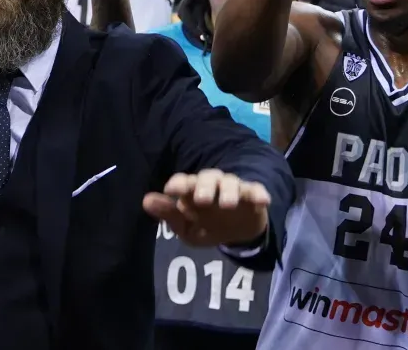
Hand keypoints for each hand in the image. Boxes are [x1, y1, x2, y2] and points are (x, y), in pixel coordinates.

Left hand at [143, 169, 270, 246]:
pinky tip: (261, 200)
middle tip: (202, 200)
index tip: (171, 190)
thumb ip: (169, 214)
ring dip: (229, 191)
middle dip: (204, 186)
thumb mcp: (186, 226)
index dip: (178, 183)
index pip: (184, 181)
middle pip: (208, 177)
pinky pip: (256, 191)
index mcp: (192, 190)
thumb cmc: (206, 224)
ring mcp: (233, 189)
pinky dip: (259, 194)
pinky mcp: (253, 196)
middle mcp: (212, 185)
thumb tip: (146, 201)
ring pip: (231, 182)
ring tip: (227, 204)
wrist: (237, 230)